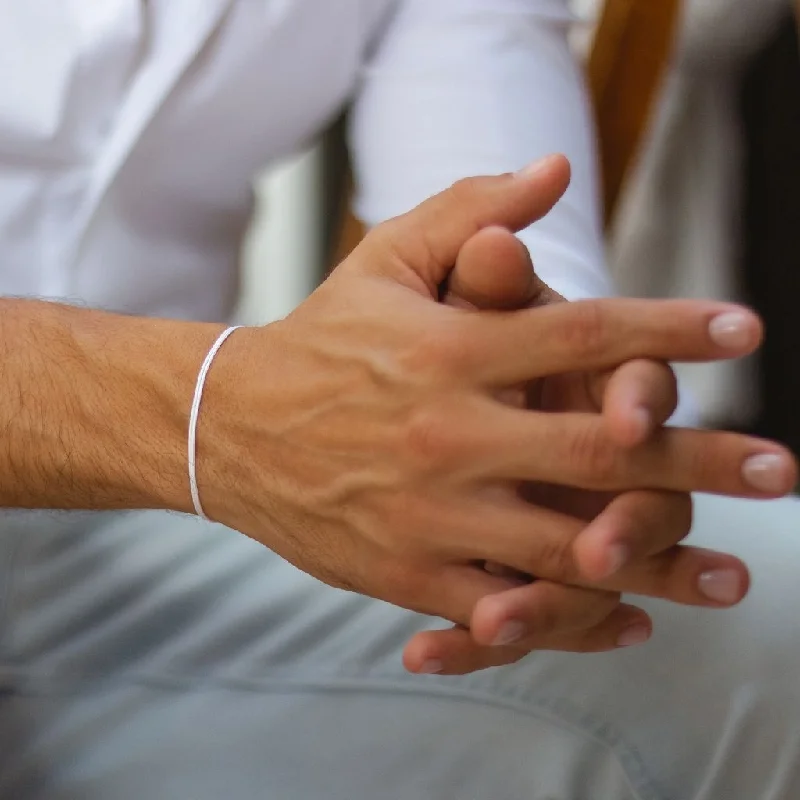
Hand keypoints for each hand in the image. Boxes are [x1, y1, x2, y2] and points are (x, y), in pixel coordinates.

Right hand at [199, 157, 795, 675]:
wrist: (231, 426)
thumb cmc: (321, 340)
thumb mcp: (383, 261)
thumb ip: (468, 210)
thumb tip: (554, 171)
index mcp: (449, 351)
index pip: (582, 331)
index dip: (670, 329)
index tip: (745, 330)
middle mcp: (448, 433)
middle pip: (600, 449)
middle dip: (702, 459)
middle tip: (782, 468)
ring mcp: (430, 512)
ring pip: (568, 546)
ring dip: (662, 560)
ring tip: (736, 573)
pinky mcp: (405, 572)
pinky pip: (506, 608)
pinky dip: (573, 619)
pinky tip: (631, 616)